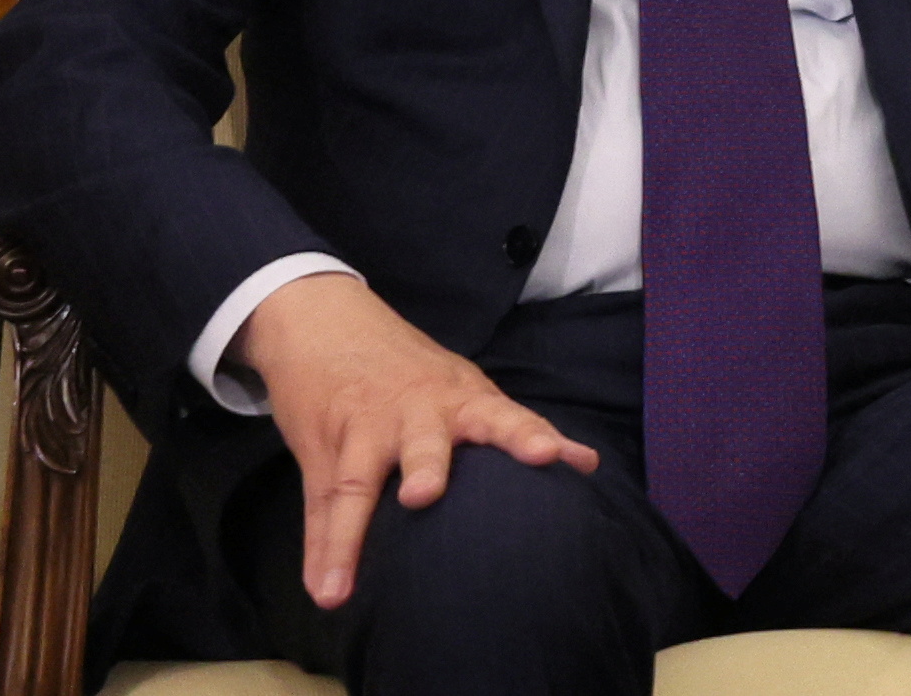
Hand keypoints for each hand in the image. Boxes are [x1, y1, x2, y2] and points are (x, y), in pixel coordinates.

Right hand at [235, 273, 596, 610]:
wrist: (327, 322)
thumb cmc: (410, 373)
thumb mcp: (464, 390)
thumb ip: (516, 431)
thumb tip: (588, 466)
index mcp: (460, 399)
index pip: (502, 417)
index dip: (530, 437)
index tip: (564, 460)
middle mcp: (414, 414)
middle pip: (424, 441)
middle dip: (428, 467)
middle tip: (426, 496)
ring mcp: (365, 430)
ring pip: (358, 480)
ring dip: (353, 531)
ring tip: (343, 583)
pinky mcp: (325, 448)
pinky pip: (323, 504)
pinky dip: (324, 552)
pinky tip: (324, 589)